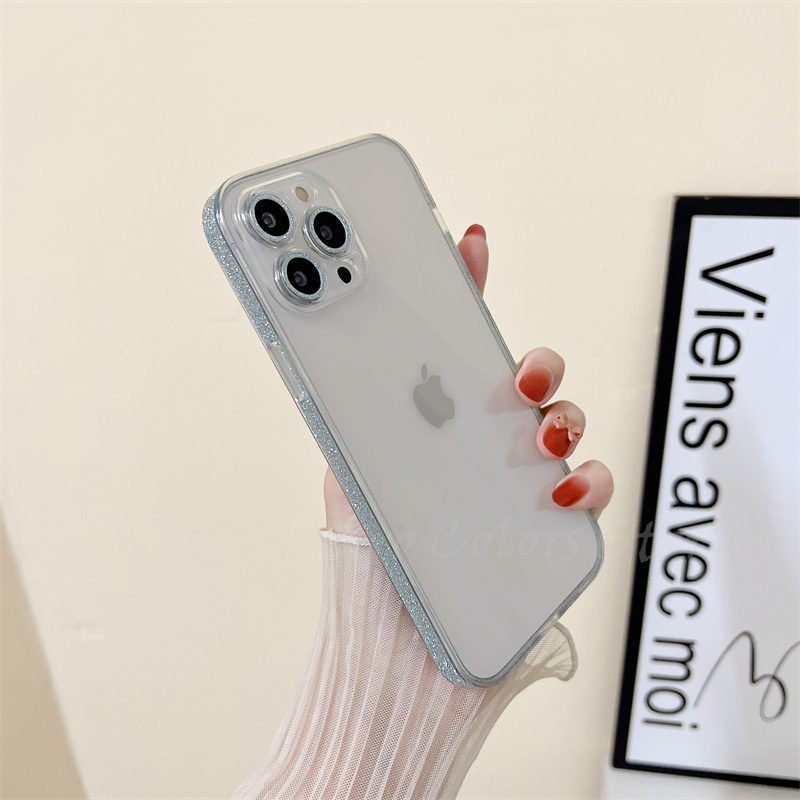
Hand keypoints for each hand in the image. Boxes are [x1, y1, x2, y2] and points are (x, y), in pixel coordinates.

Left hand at [325, 223, 613, 535]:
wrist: (391, 635)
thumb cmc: (369, 553)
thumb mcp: (351, 474)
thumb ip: (354, 419)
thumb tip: (336, 353)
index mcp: (439, 421)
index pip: (458, 346)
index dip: (469, 290)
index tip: (471, 243)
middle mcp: (486, 443)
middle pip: (530, 377)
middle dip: (536, 363)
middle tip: (515, 380)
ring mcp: (523, 480)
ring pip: (568, 419)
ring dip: (563, 414)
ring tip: (538, 436)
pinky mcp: (552, 523)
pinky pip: (593, 485)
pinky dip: (590, 479)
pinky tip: (561, 490)